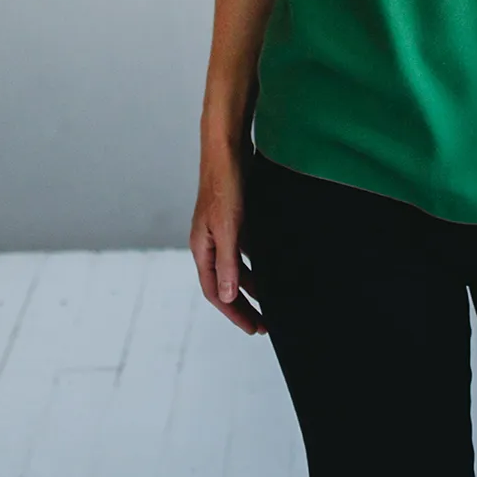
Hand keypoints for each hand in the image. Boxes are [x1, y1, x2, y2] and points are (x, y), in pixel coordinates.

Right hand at [189, 145, 267, 334]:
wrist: (227, 148)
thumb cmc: (223, 185)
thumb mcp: (228, 228)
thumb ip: (228, 263)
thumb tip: (228, 296)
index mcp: (202, 248)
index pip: (215, 292)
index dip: (234, 312)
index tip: (253, 328)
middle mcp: (209, 243)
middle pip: (226, 284)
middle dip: (244, 305)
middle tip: (264, 324)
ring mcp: (222, 231)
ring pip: (236, 268)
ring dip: (252, 286)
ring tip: (272, 301)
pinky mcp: (235, 219)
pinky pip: (245, 251)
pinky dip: (257, 264)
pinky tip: (273, 267)